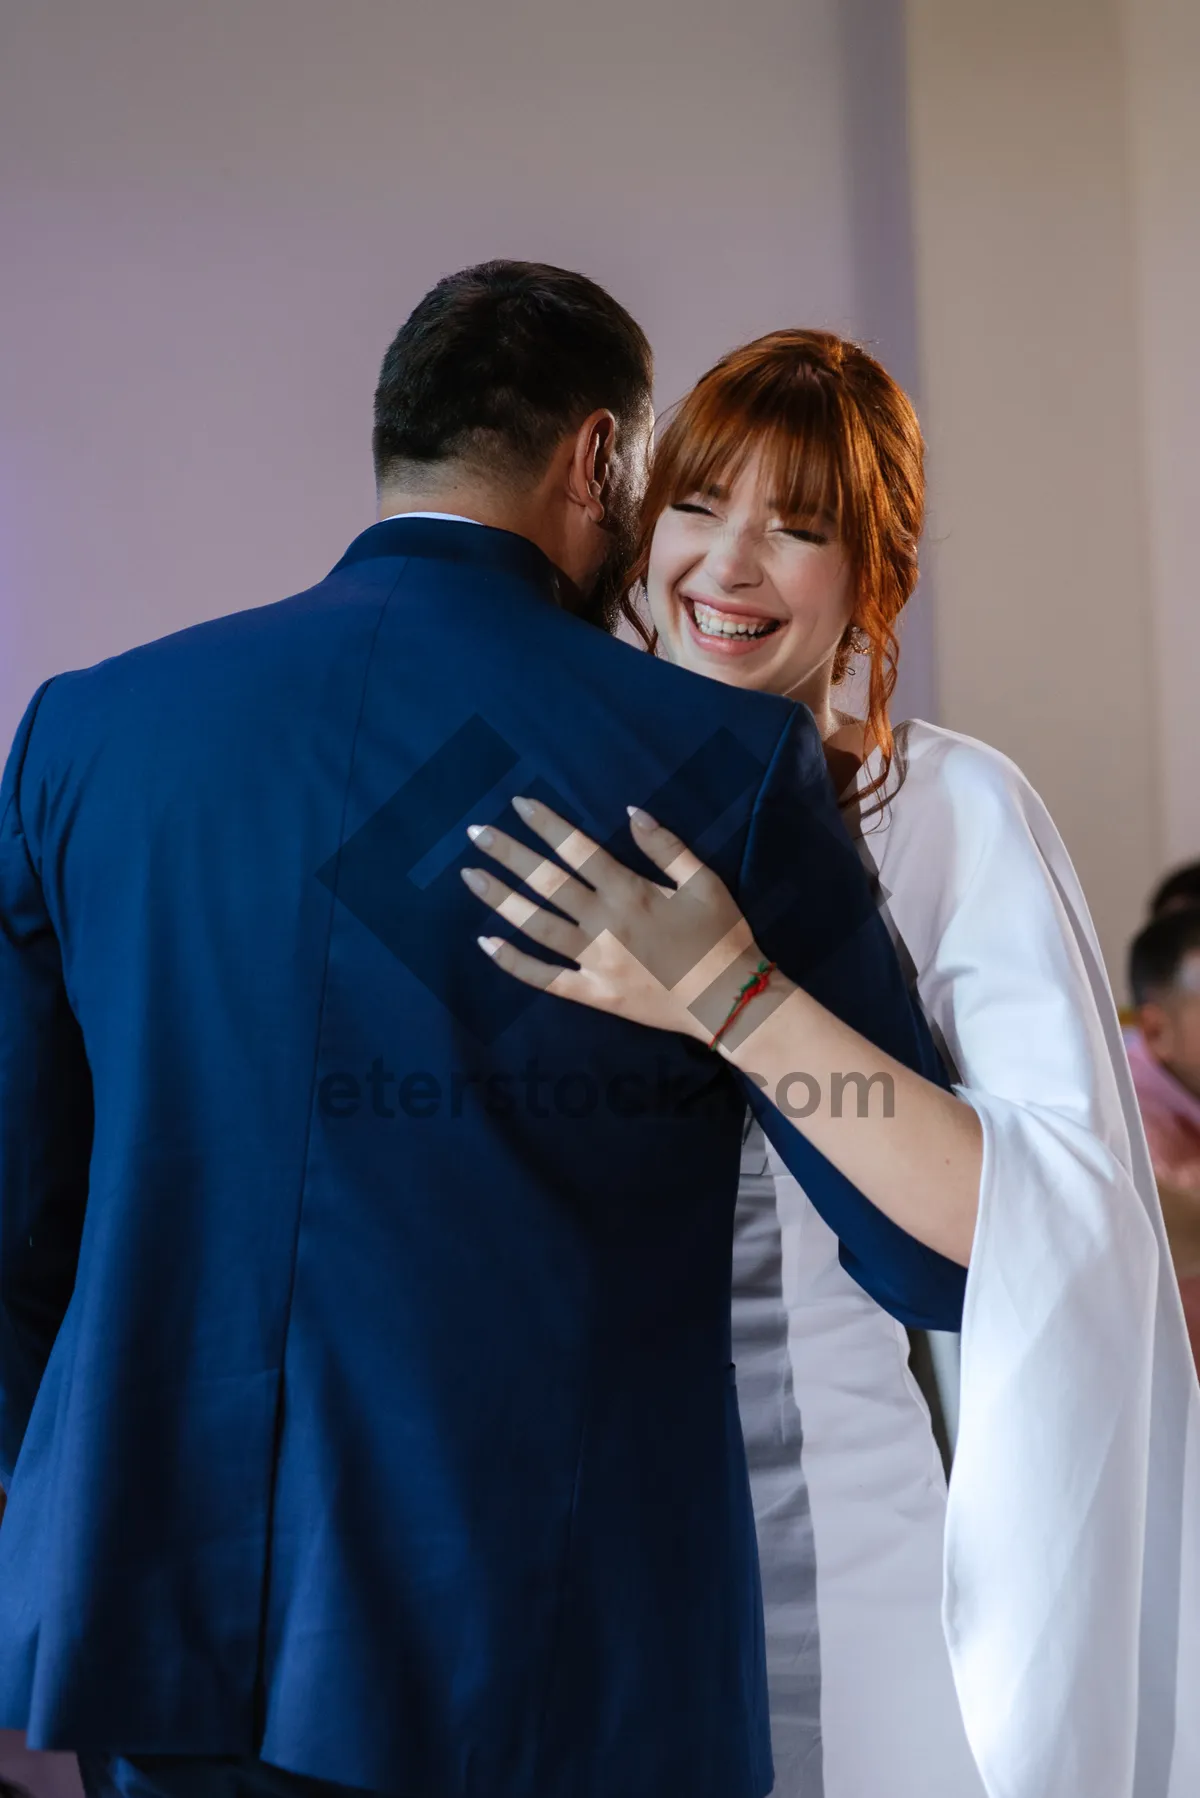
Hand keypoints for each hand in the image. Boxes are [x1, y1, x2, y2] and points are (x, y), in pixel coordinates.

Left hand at [460, 795, 763, 1042]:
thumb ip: (667, 847)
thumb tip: (633, 812)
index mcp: (630, 892)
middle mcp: (604, 923)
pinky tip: (485, 942)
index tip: (518, 805)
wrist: (729, 1001)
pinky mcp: (593, 993)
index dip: (547, 825)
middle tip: (475, 833)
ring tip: (471, 876)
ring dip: (501, 899)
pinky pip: (546, 977)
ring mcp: (594, 961)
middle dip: (509, 854)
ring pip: (537, 926)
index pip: (578, 850)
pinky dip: (513, 962)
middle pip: (547, 882)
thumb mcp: (705, 882)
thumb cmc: (722, 937)